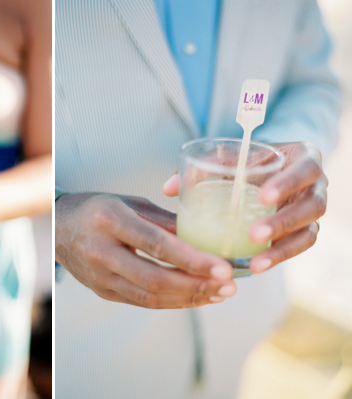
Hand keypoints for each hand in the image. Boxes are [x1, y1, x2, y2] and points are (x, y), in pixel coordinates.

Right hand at [55, 193, 237, 308]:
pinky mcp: (103, 291)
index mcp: (110, 220)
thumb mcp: (130, 203)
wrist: (58, 228)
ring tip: (219, 294)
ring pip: (150, 296)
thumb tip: (204, 236)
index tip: (223, 267)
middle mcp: (101, 251)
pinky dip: (173, 302)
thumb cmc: (98, 209)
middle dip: (197, 285)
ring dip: (189, 298)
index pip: (156, 245)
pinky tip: (195, 297)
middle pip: (155, 278)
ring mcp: (99, 276)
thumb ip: (165, 220)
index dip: (192, 259)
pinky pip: (142, 302)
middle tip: (229, 285)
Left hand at [163, 141, 325, 273]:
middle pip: (312, 206)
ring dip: (282, 249)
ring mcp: (311, 211)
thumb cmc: (248, 160)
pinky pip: (298, 248)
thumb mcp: (232, 158)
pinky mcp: (305, 231)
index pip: (307, 168)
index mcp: (303, 158)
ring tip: (254, 263)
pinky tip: (256, 267)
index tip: (262, 196)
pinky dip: (278, 257)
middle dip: (283, 222)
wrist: (269, 168)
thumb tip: (168, 189)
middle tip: (253, 234)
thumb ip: (204, 168)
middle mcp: (315, 186)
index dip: (288, 182)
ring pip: (308, 233)